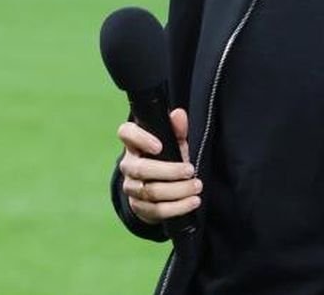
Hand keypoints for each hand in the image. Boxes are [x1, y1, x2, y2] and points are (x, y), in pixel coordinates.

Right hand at [116, 108, 200, 224]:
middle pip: (141, 169)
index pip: (126, 133)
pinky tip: (193, 202)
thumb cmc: (167, 158)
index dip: (140, 139)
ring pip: (150, 191)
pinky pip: (156, 210)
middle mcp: (128, 165)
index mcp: (134, 144)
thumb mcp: (174, 143)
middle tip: (191, 170)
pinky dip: (178, 207)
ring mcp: (131, 187)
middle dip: (169, 171)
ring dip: (177, 190)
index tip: (159, 146)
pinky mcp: (139, 207)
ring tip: (197, 186)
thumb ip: (177, 129)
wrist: (160, 189)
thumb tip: (179, 114)